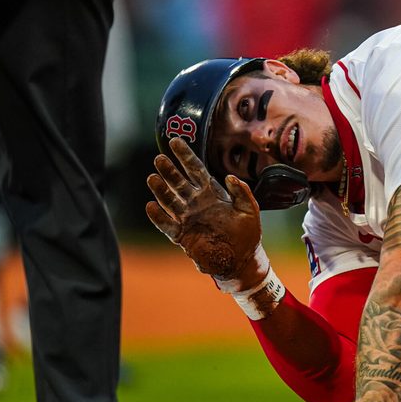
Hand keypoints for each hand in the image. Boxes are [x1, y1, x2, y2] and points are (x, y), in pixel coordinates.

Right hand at [146, 137, 261, 282]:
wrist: (241, 260)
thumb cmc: (247, 234)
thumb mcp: (249, 210)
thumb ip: (242, 192)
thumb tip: (231, 176)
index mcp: (212, 193)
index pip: (195, 169)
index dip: (185, 156)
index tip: (175, 141)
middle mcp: (197, 203)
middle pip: (179, 182)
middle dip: (169, 170)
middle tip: (159, 158)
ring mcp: (188, 218)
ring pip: (170, 200)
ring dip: (160, 190)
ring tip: (152, 178)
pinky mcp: (182, 235)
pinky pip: (167, 224)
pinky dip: (158, 217)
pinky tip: (150, 206)